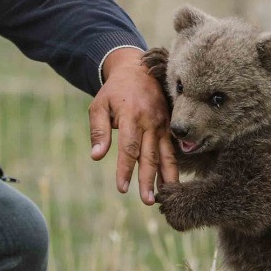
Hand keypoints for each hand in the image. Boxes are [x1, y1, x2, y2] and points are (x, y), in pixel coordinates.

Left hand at [89, 46, 177, 204]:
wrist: (137, 69)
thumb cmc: (114, 91)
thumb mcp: (98, 106)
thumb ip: (98, 131)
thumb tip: (96, 156)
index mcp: (131, 117)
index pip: (129, 149)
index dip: (125, 169)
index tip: (122, 188)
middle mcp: (150, 121)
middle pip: (149, 156)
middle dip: (148, 180)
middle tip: (148, 201)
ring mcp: (163, 123)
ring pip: (166, 154)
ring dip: (166, 176)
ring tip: (167, 195)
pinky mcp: (170, 124)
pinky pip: (173, 148)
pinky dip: (174, 165)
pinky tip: (174, 181)